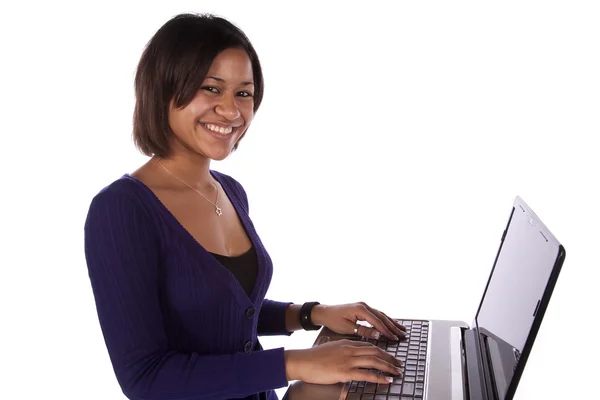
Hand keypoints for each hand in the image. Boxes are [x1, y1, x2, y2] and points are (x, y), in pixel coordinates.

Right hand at [284, 339, 402, 384]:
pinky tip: (386, 380)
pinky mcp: (345, 372)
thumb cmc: (313, 357)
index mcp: (346, 343)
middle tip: (399, 364)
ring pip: (374, 361)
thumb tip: (350, 357)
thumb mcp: (330, 348)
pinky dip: (379, 377)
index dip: (382, 351)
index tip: (389, 356)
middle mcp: (349, 349)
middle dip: (389, 358)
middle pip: (375, 351)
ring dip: (388, 367)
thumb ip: (342, 351)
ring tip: (397, 372)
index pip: (369, 345)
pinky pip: (366, 374)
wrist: (302, 361)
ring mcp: (348, 360)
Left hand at [312, 302, 407, 340]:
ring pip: (381, 315)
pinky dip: (385, 320)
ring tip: (402, 330)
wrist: (325, 313)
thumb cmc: (333, 320)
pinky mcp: (363, 309)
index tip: (394, 338)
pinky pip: (377, 314)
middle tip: (403, 335)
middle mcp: (364, 306)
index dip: (387, 331)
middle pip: (382, 317)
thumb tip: (378, 334)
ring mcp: (364, 306)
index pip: (377, 321)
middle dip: (393, 326)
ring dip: (392, 322)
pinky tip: (392, 323)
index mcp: (360, 309)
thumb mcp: (347, 328)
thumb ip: (363, 331)